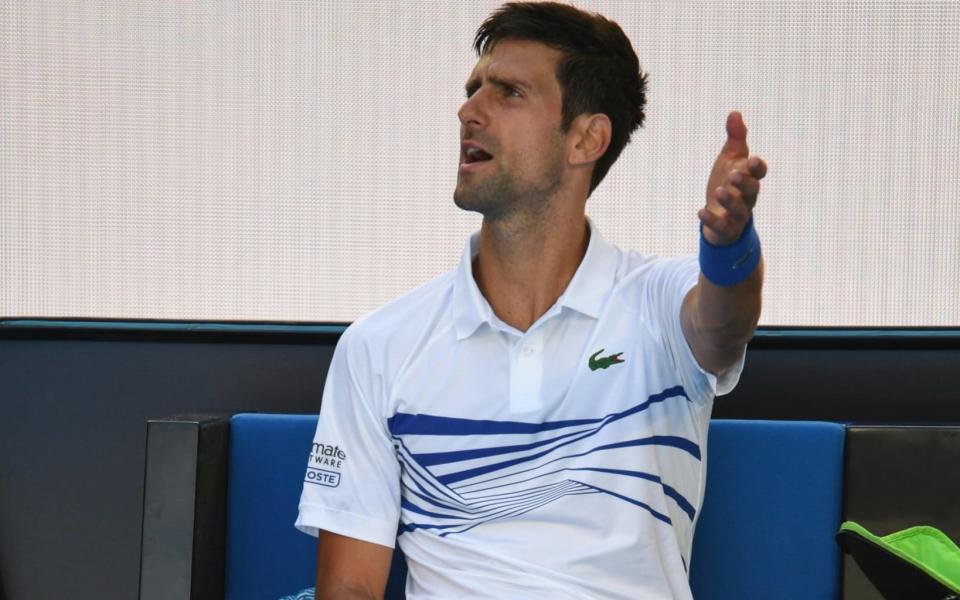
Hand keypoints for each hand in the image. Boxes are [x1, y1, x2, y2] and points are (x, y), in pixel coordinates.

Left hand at [700, 111, 767, 244]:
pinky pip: (721, 226)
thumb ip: (735, 138)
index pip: (759, 173)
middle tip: (734, 174)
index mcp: (750, 179)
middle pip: (752, 191)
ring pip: (739, 210)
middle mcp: (747, 197)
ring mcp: (737, 215)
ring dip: (730, 201)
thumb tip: (734, 113)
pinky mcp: (725, 228)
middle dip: (745, 182)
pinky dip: (711, 220)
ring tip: (719, 191)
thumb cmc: (728, 183)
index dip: (758, 167)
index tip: (753, 160)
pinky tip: (700, 212)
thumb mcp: (730, 159)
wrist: (720, 215)